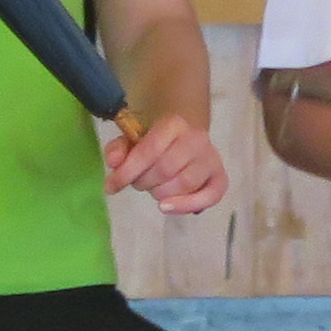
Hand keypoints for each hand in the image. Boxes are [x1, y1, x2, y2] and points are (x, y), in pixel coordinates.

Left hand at [106, 112, 230, 218]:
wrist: (184, 137)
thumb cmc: (155, 141)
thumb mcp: (133, 139)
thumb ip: (119, 148)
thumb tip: (113, 162)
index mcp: (174, 123)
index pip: (149, 151)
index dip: (127, 171)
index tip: (110, 186)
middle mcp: (196, 139)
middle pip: (165, 170)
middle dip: (143, 182)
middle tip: (137, 183)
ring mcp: (210, 159)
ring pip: (183, 185)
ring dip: (160, 193)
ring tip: (153, 188)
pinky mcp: (219, 178)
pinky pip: (208, 197)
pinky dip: (186, 206)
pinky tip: (166, 207)